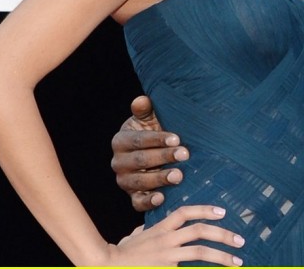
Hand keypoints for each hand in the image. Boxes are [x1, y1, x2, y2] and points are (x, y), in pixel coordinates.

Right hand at [104, 204, 244, 265]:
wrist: (105, 265)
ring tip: (237, 261)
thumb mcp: (133, 238)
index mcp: (159, 229)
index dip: (205, 209)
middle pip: (200, 231)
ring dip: (222, 256)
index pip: (185, 213)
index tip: (222, 211)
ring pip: (200, 252)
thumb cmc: (119, 254)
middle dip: (223, 234)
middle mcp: (166, 240)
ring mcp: (166, 256)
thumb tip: (143, 231)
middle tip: (240, 241)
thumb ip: (143, 232)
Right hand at [111, 96, 188, 211]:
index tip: (177, 138)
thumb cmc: (155, 132)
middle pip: (140, 161)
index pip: (138, 140)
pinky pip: (137, 203)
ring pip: (139, 182)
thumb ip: (145, 110)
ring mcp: (124, 181)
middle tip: (184, 155)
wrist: (158, 153)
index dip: (157, 139)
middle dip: (163, 157)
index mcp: (120, 141)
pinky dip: (148, 202)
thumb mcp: (150, 119)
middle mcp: (118, 162)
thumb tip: (142, 100)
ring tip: (179, 176)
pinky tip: (162, 198)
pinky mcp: (132, 197)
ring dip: (159, 179)